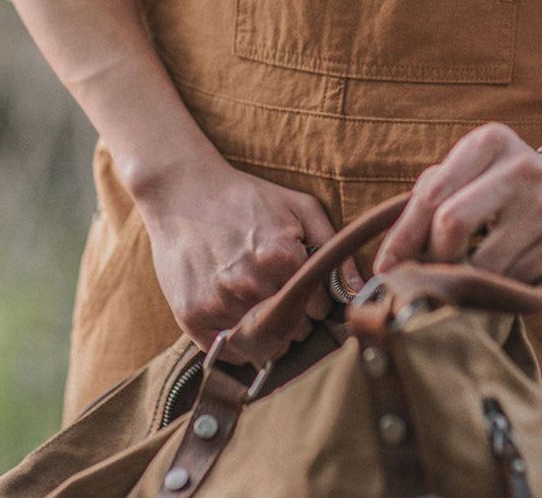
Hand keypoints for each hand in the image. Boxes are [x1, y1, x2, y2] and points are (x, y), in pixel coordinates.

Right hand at [136, 153, 362, 352]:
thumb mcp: (299, 207)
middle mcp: (251, 285)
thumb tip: (358, 289)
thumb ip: (334, 246)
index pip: (319, 308)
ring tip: (259, 304)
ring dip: (268, 334)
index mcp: (282, 258)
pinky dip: (237, 343)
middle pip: (294, 331)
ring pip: (262, 347)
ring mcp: (219, 303)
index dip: (315, 299)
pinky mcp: (191, 315)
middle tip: (281, 295)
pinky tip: (237, 315)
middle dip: (295, 319)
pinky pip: (228, 352)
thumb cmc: (247, 197)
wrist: (183, 190)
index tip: (304, 287)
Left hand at [372, 123, 541, 283]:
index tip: (385, 268)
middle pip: (451, 223)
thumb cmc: (501, 186)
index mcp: (490, 142)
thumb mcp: (470, 172)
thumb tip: (389, 258)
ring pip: (482, 263)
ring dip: (467, 278)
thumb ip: (429, 198)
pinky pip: (513, 281)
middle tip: (432, 269)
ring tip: (471, 271)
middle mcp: (521, 167)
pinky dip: (499, 287)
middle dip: (434, 256)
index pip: (431, 194)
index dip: (402, 238)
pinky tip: (505, 272)